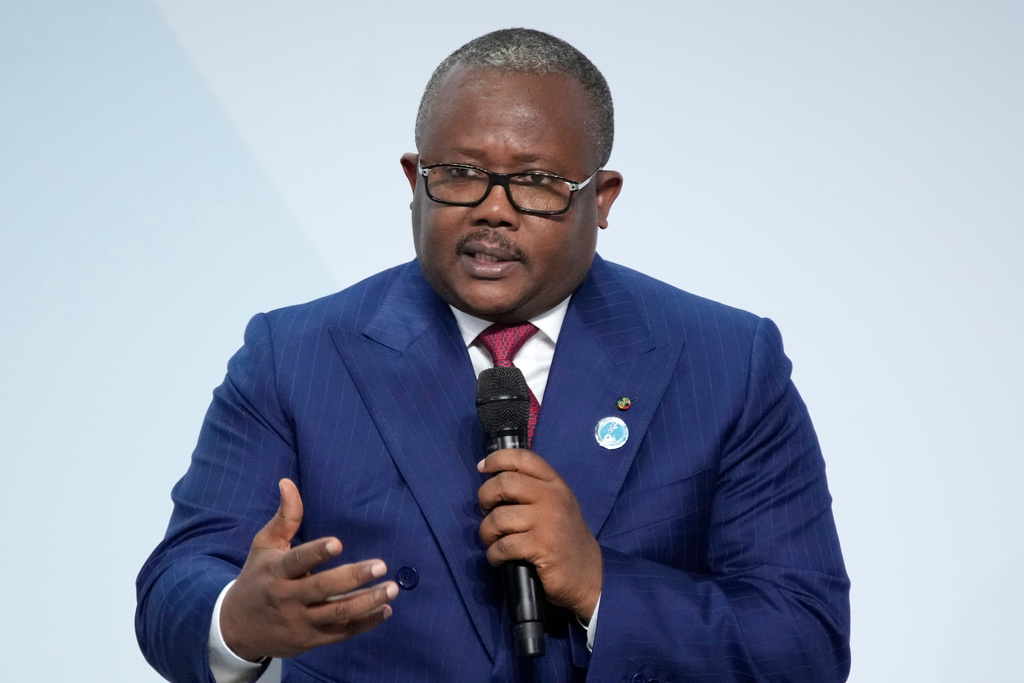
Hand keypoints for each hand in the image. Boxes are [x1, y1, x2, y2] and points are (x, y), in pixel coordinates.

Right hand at [220, 479, 397, 660]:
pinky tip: (385, 610)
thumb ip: (285, 517)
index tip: (338, 543)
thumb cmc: (258, 577)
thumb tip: (288, 482)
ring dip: (367, 602)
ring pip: (337, 613)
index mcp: (276, 571)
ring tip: (391, 588)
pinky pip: (341, 633)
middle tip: (381, 566)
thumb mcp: (264, 545)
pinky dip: (365, 623)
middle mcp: (287, 598)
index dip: (316, 553)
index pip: (297, 561)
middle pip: (323, 589)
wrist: (236, 628)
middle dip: (354, 578)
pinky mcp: (309, 640)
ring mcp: (299, 622)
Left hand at [477, 449, 601, 620]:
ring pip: (498, 517)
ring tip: (493, 541)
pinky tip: (498, 559)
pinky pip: (502, 545)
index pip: (523, 458)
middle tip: (486, 512)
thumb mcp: (556, 505)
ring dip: (487, 532)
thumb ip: (533, 490)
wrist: (588, 575)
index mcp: (555, 484)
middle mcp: (552, 497)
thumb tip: (493, 484)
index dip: (497, 459)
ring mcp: (547, 522)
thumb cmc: (565, 539)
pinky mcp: (541, 547)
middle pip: (504, 483)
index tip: (482, 468)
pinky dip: (493, 554)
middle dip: (485, 497)